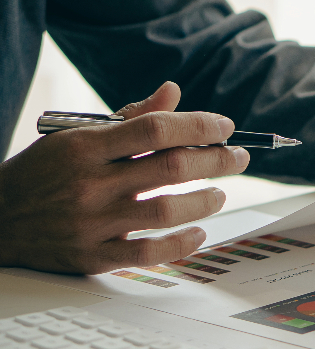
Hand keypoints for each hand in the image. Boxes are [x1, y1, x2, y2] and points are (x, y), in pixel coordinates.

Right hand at [0, 82, 248, 273]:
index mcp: (85, 147)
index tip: (225, 126)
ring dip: (205, 200)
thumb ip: (128, 118)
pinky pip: (149, 252)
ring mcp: (92, 223)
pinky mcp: (93, 256)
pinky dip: (182, 242)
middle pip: (172, 167)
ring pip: (168, 211)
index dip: (199, 124)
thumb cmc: (43, 174)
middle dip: (217, 159)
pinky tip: (199, 231)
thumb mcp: (74, 136)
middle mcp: (91, 184)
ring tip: (219, 194)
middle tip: (238, 157)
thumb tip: (173, 92)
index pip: (156, 128)